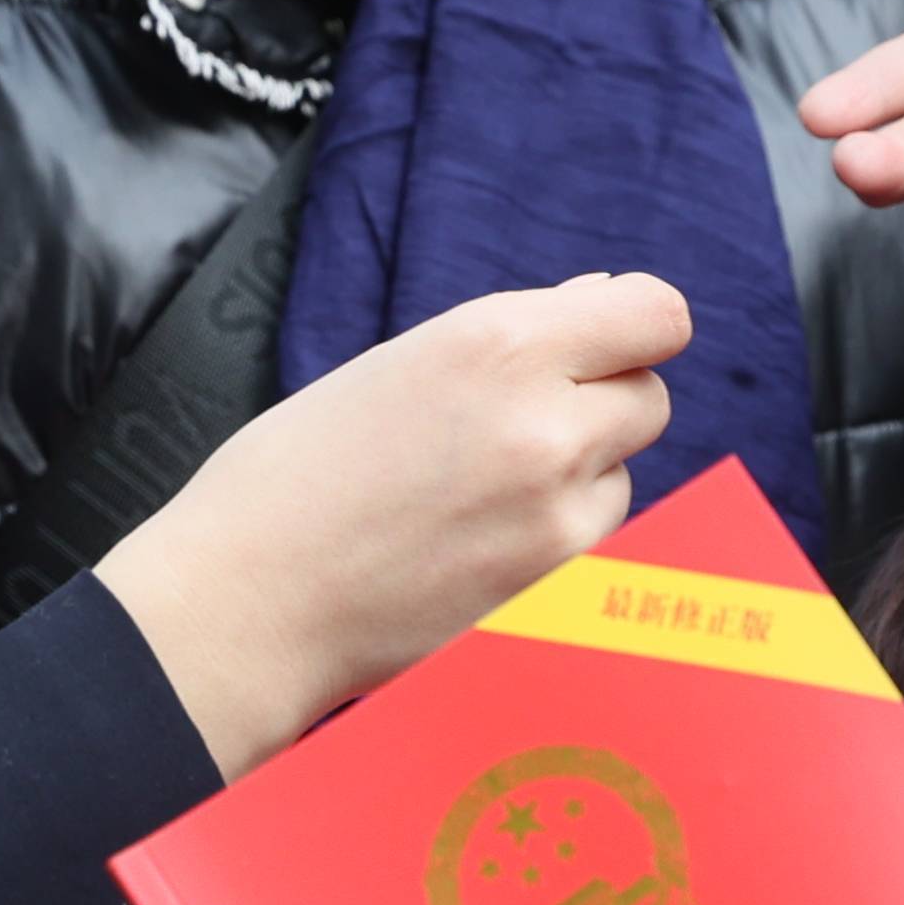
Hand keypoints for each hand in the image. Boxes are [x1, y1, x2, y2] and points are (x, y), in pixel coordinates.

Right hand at [96, 273, 687, 774]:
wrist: (246, 603)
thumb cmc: (297, 475)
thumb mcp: (398, 365)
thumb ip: (511, 335)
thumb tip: (602, 301)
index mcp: (495, 342)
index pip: (657, 316)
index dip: (634, 326)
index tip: (606, 341)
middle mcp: (543, 421)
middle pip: (650, 395)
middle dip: (602, 401)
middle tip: (522, 424)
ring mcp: (557, 513)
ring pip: (623, 473)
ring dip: (580, 474)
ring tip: (478, 491)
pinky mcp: (555, 589)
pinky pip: (596, 540)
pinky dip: (558, 536)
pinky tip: (478, 541)